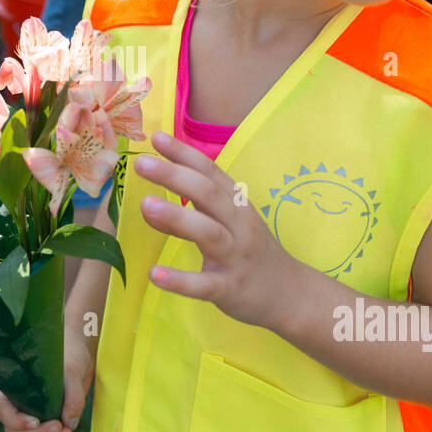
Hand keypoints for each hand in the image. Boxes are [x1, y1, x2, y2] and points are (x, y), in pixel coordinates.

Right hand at [0, 338, 93, 431]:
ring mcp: (32, 418)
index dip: (15, 421)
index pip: (2, 410)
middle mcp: (19, 406)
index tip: (35, 421)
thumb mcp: (71, 370)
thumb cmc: (68, 357)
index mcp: (13, 388)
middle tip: (61, 427)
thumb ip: (72, 396)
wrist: (81, 356)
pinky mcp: (47, 427)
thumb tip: (69, 423)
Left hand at [133, 131, 293, 329]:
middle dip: (174, 176)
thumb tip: (150, 200)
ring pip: (208, 233)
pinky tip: (155, 274)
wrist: (289, 294)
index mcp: (236, 205)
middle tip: (141, 163)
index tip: (157, 136)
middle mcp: (238, 225)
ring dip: (176, 217)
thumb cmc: (250, 251)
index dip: (184, 153)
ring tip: (145, 205)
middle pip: (208, 195)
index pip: (210, 172)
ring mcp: (235, 257)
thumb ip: (189, 213)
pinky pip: (204, 284)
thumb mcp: (227, 224)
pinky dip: (180, 280)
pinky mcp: (230, 288)